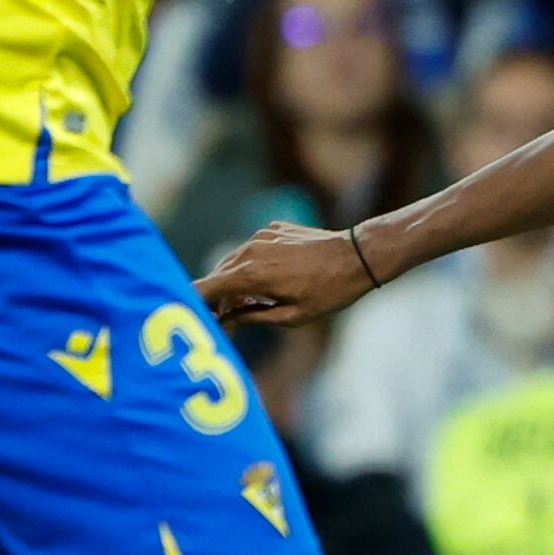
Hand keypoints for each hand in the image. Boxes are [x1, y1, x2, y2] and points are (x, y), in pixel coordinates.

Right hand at [199, 218, 378, 325]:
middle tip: (227, 323)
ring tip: (248, 305)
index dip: (195, 306)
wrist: (358, 256)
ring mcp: (261, 237)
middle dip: (215, 300)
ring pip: (232, 263)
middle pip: (216, 277)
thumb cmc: (329, 292)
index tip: (199, 321)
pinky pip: (250, 251)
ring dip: (232, 284)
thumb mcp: (291, 317)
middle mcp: (250, 251)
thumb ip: (252, 318)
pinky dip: (250, 268)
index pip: (204, 289)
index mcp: (251, 274)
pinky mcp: (272, 230)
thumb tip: (226, 322)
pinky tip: (268, 284)